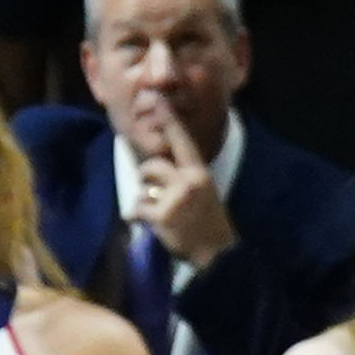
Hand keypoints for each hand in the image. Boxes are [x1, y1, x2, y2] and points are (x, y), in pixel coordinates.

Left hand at [135, 112, 237, 268]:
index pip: (182, 141)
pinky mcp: (162, 215)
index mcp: (199, 173)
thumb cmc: (208, 224)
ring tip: (160, 215)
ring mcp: (175, 197)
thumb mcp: (204, 193)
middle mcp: (188, 180)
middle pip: (152, 165)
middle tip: (157, 196)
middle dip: (148, 178)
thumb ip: (185, 178)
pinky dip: (139, 218)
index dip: (169, 120)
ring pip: (143, 187)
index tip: (158, 99)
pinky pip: (137, 208)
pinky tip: (152, 226)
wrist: (218, 256)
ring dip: (145, 200)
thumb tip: (158, 168)